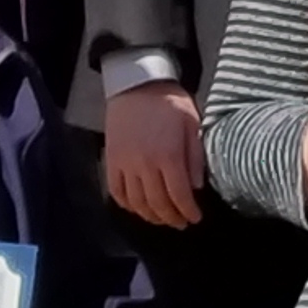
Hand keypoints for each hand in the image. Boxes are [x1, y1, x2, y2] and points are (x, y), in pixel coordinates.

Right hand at [103, 79, 205, 228]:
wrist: (136, 84)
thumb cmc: (169, 101)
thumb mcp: (192, 123)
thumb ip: (195, 156)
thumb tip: (197, 187)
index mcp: (168, 155)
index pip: (179, 195)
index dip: (188, 211)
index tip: (195, 218)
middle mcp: (144, 164)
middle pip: (158, 204)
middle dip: (172, 218)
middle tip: (181, 223)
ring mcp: (125, 164)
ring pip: (136, 203)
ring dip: (151, 216)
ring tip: (163, 219)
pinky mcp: (111, 161)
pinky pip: (116, 191)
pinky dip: (127, 205)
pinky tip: (139, 208)